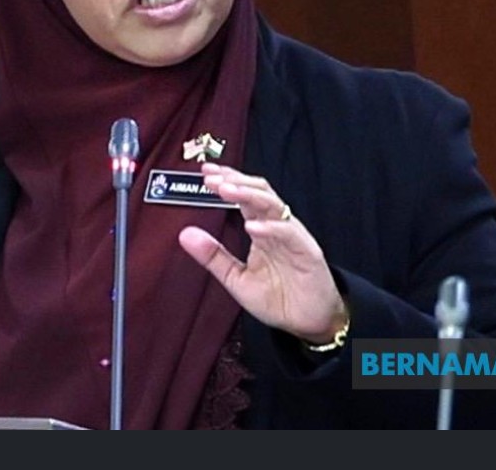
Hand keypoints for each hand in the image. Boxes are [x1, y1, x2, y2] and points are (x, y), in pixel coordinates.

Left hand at [178, 162, 347, 343]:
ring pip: (273, 205)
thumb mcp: (236, 279)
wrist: (309, 322)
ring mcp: (293, 237)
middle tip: (212, 178)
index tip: (205, 172)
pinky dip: (270, 227)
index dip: (226, 181)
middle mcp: (277, 228)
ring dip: (249, 195)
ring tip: (227, 190)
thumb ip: (213, 256)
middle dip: (235, 181)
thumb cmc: (279, 298)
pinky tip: (252, 226)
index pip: (244, 196)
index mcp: (261, 230)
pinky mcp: (308, 252)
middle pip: (258, 192)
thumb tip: (186, 235)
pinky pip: (289, 233)